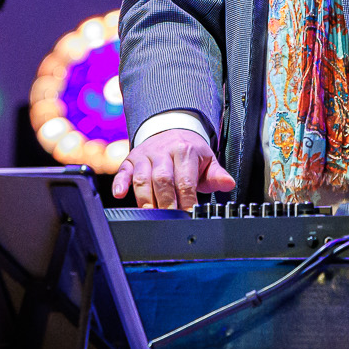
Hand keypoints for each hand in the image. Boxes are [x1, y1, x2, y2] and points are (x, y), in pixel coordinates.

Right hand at [110, 128, 237, 210]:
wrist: (171, 129)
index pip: (185, 180)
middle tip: (169, 219)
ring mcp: (145, 155)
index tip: (189, 215)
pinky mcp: (131, 159)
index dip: (187, 200)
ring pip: (142, 178)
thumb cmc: (189, 151)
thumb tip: (228, 183)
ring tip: (150, 215)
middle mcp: (163, 152)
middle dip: (166, 202)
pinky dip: (120, 183)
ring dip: (145, 199)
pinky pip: (123, 171)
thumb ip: (217, 175)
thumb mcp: (207, 160)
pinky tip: (119, 195)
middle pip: (162, 180)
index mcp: (184, 151)